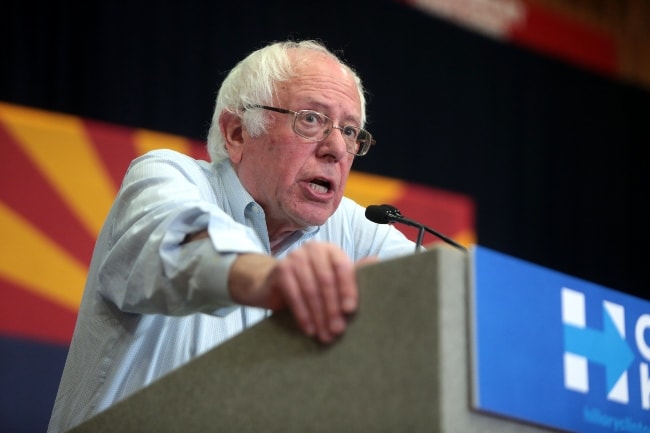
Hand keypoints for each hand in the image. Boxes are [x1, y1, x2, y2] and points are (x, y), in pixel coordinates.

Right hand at [229, 242, 370, 342]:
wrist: (270, 284)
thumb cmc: (308, 284)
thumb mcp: (331, 279)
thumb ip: (352, 274)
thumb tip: (377, 262)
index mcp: (330, 250)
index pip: (343, 267)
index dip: (348, 289)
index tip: (350, 311)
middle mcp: (313, 249)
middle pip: (327, 281)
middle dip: (333, 309)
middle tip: (338, 331)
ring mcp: (294, 257)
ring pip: (311, 290)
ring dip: (319, 316)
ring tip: (325, 336)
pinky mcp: (280, 269)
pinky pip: (294, 294)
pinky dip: (303, 314)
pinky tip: (309, 330)